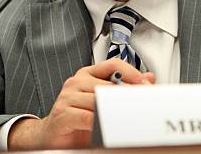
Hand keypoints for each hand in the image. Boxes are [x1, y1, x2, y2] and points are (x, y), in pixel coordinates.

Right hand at [8, 59, 154, 149]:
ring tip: (125, 119)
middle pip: (108, 84)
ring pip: (99, 100)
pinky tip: (105, 129)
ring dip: (114, 112)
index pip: (113, 64)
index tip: (145, 85)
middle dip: (127, 97)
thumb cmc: (78, 118)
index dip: (132, 72)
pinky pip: (87, 117)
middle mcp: (77, 82)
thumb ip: (124, 89)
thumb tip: (149, 78)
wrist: (52, 135)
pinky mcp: (62, 114)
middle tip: (141, 106)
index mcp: (88, 74)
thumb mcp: (103, 102)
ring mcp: (68, 96)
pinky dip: (100, 124)